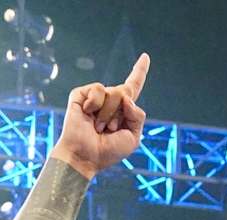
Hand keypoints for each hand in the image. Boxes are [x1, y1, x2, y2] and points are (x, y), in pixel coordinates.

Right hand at [51, 52, 151, 178]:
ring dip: (108, 114)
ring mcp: (95, 97)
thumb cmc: (109, 150)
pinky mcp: (80, 94)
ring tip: (98, 127)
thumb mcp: (134, 137)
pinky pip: (97, 89)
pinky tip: (87, 115)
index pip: (133, 87)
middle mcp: (110, 100)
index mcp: (123, 110)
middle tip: (110, 130)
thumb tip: (126, 96)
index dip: (139, 72)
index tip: (145, 56)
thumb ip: (138, 116)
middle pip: (127, 91)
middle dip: (121, 113)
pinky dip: (95, 105)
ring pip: (114, 92)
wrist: (86, 155)